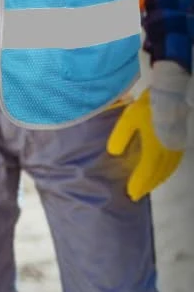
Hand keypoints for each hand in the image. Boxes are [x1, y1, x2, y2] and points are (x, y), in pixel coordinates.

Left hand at [107, 60, 189, 200]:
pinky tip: (159, 173)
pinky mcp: (178, 144)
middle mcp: (167, 153)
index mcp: (154, 148)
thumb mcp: (127, 119)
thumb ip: (120, 137)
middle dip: (146, 186)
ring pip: (166, 171)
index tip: (130, 194)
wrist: (168, 96)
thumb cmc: (146, 107)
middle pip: (157, 175)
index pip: (146, 171)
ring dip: (155, 181)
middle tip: (135, 195)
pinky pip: (172, 165)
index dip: (138, 184)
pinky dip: (164, 173)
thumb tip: (114, 153)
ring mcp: (174, 149)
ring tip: (145, 187)